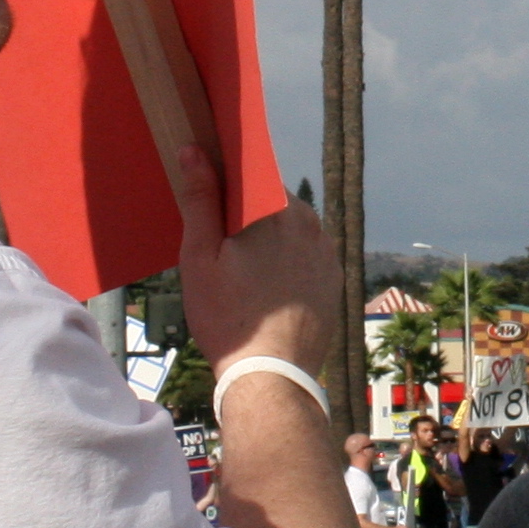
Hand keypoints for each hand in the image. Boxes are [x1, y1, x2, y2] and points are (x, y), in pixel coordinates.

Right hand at [171, 144, 335, 376]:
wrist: (272, 376)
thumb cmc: (228, 317)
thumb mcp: (200, 257)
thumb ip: (200, 200)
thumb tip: (195, 151)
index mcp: (280, 209)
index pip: (253, 176)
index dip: (228, 184)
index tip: (208, 198)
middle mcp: (313, 224)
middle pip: (272, 204)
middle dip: (246, 216)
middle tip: (217, 246)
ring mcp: (328, 254)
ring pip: (290, 233)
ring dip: (267, 241)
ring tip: (239, 272)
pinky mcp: (334, 281)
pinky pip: (304, 259)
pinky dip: (286, 265)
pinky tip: (263, 289)